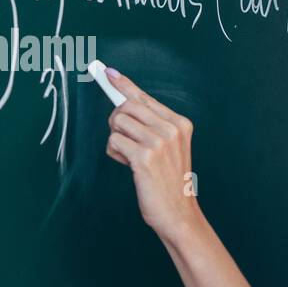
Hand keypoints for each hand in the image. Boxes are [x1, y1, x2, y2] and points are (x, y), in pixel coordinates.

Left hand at [103, 69, 203, 238]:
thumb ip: (150, 125)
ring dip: (116, 140)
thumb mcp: (168, 148)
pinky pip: (114, 141)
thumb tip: (122, 101)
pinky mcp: (144, 157)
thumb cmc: (168, 182)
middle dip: (117, 121)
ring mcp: (159, 142)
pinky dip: (115, 153)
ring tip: (130, 157)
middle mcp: (171, 129)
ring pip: (117, 122)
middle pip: (127, 106)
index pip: (144, 97)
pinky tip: (128, 165)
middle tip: (123, 140)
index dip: (123, 84)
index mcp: (179, 123)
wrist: (178, 214)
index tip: (107, 72)